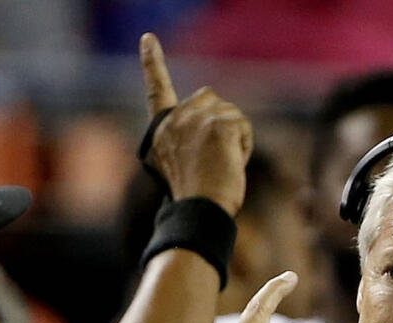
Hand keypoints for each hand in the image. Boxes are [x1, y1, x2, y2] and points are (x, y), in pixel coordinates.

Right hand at [140, 33, 251, 215]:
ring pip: (230, 112)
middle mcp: (174, 121)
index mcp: (160, 132)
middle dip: (221, 123)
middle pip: (210, 99)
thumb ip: (189, 138)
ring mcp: (194, 120)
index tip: (148, 39)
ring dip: (235, 138)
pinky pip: (243, 125)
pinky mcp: (217, 124)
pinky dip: (244, 145)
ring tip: (221, 166)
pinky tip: (231, 164)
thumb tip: (216, 124)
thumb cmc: (195, 199)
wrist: (199, 211)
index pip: (156, 91)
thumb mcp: (182, 166)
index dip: (151, 63)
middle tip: (214, 160)